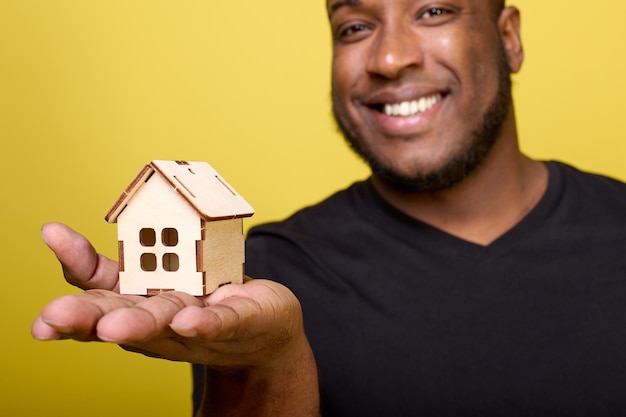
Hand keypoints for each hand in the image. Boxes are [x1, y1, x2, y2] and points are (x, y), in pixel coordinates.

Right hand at [31, 222, 304, 366]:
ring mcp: (194, 323)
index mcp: (138, 299)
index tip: (50, 237)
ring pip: (162, 322)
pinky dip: (202, 323)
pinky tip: (188, 321)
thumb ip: (124, 254)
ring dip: (138, 324)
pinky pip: (218, 323)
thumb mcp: (162, 274)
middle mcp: (157, 317)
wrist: (263, 330)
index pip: (98, 285)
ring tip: (114, 327)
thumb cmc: (206, 298)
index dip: (74, 263)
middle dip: (86, 317)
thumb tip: (57, 228)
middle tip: (53, 316)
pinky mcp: (235, 321)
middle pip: (118, 315)